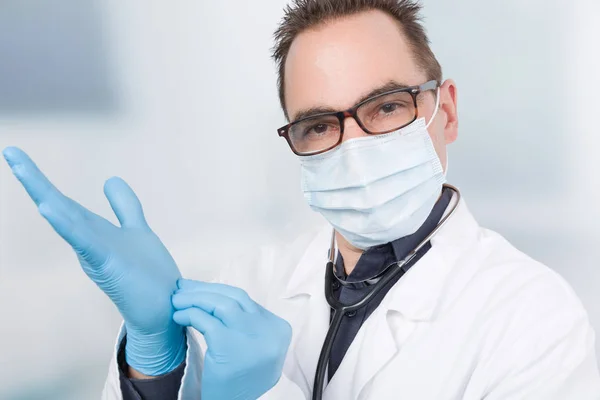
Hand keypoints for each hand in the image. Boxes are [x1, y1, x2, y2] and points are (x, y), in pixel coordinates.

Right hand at [3, 147, 185, 375]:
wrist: (164, 311)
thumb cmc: (148, 275)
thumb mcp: (135, 230)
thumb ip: (124, 206)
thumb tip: (110, 179)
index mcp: (95, 231)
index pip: (65, 202)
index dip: (42, 180)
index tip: (16, 154)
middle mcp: (90, 240)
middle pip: (60, 206)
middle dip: (35, 179)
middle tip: (11, 151)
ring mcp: (97, 253)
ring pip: (68, 219)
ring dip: (44, 194)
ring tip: (21, 167)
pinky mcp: (109, 264)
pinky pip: (85, 241)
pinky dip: (66, 225)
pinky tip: (47, 207)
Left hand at [172, 279, 291, 399]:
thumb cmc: (241, 378)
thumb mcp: (256, 347)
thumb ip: (247, 323)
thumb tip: (215, 294)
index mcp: (279, 328)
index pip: (246, 300)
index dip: (219, 291)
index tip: (199, 288)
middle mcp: (269, 330)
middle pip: (234, 297)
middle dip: (205, 289)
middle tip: (183, 288)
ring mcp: (250, 336)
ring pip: (220, 303)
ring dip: (194, 298)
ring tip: (176, 299)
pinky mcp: (228, 344)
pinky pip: (205, 319)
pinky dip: (189, 313)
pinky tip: (178, 316)